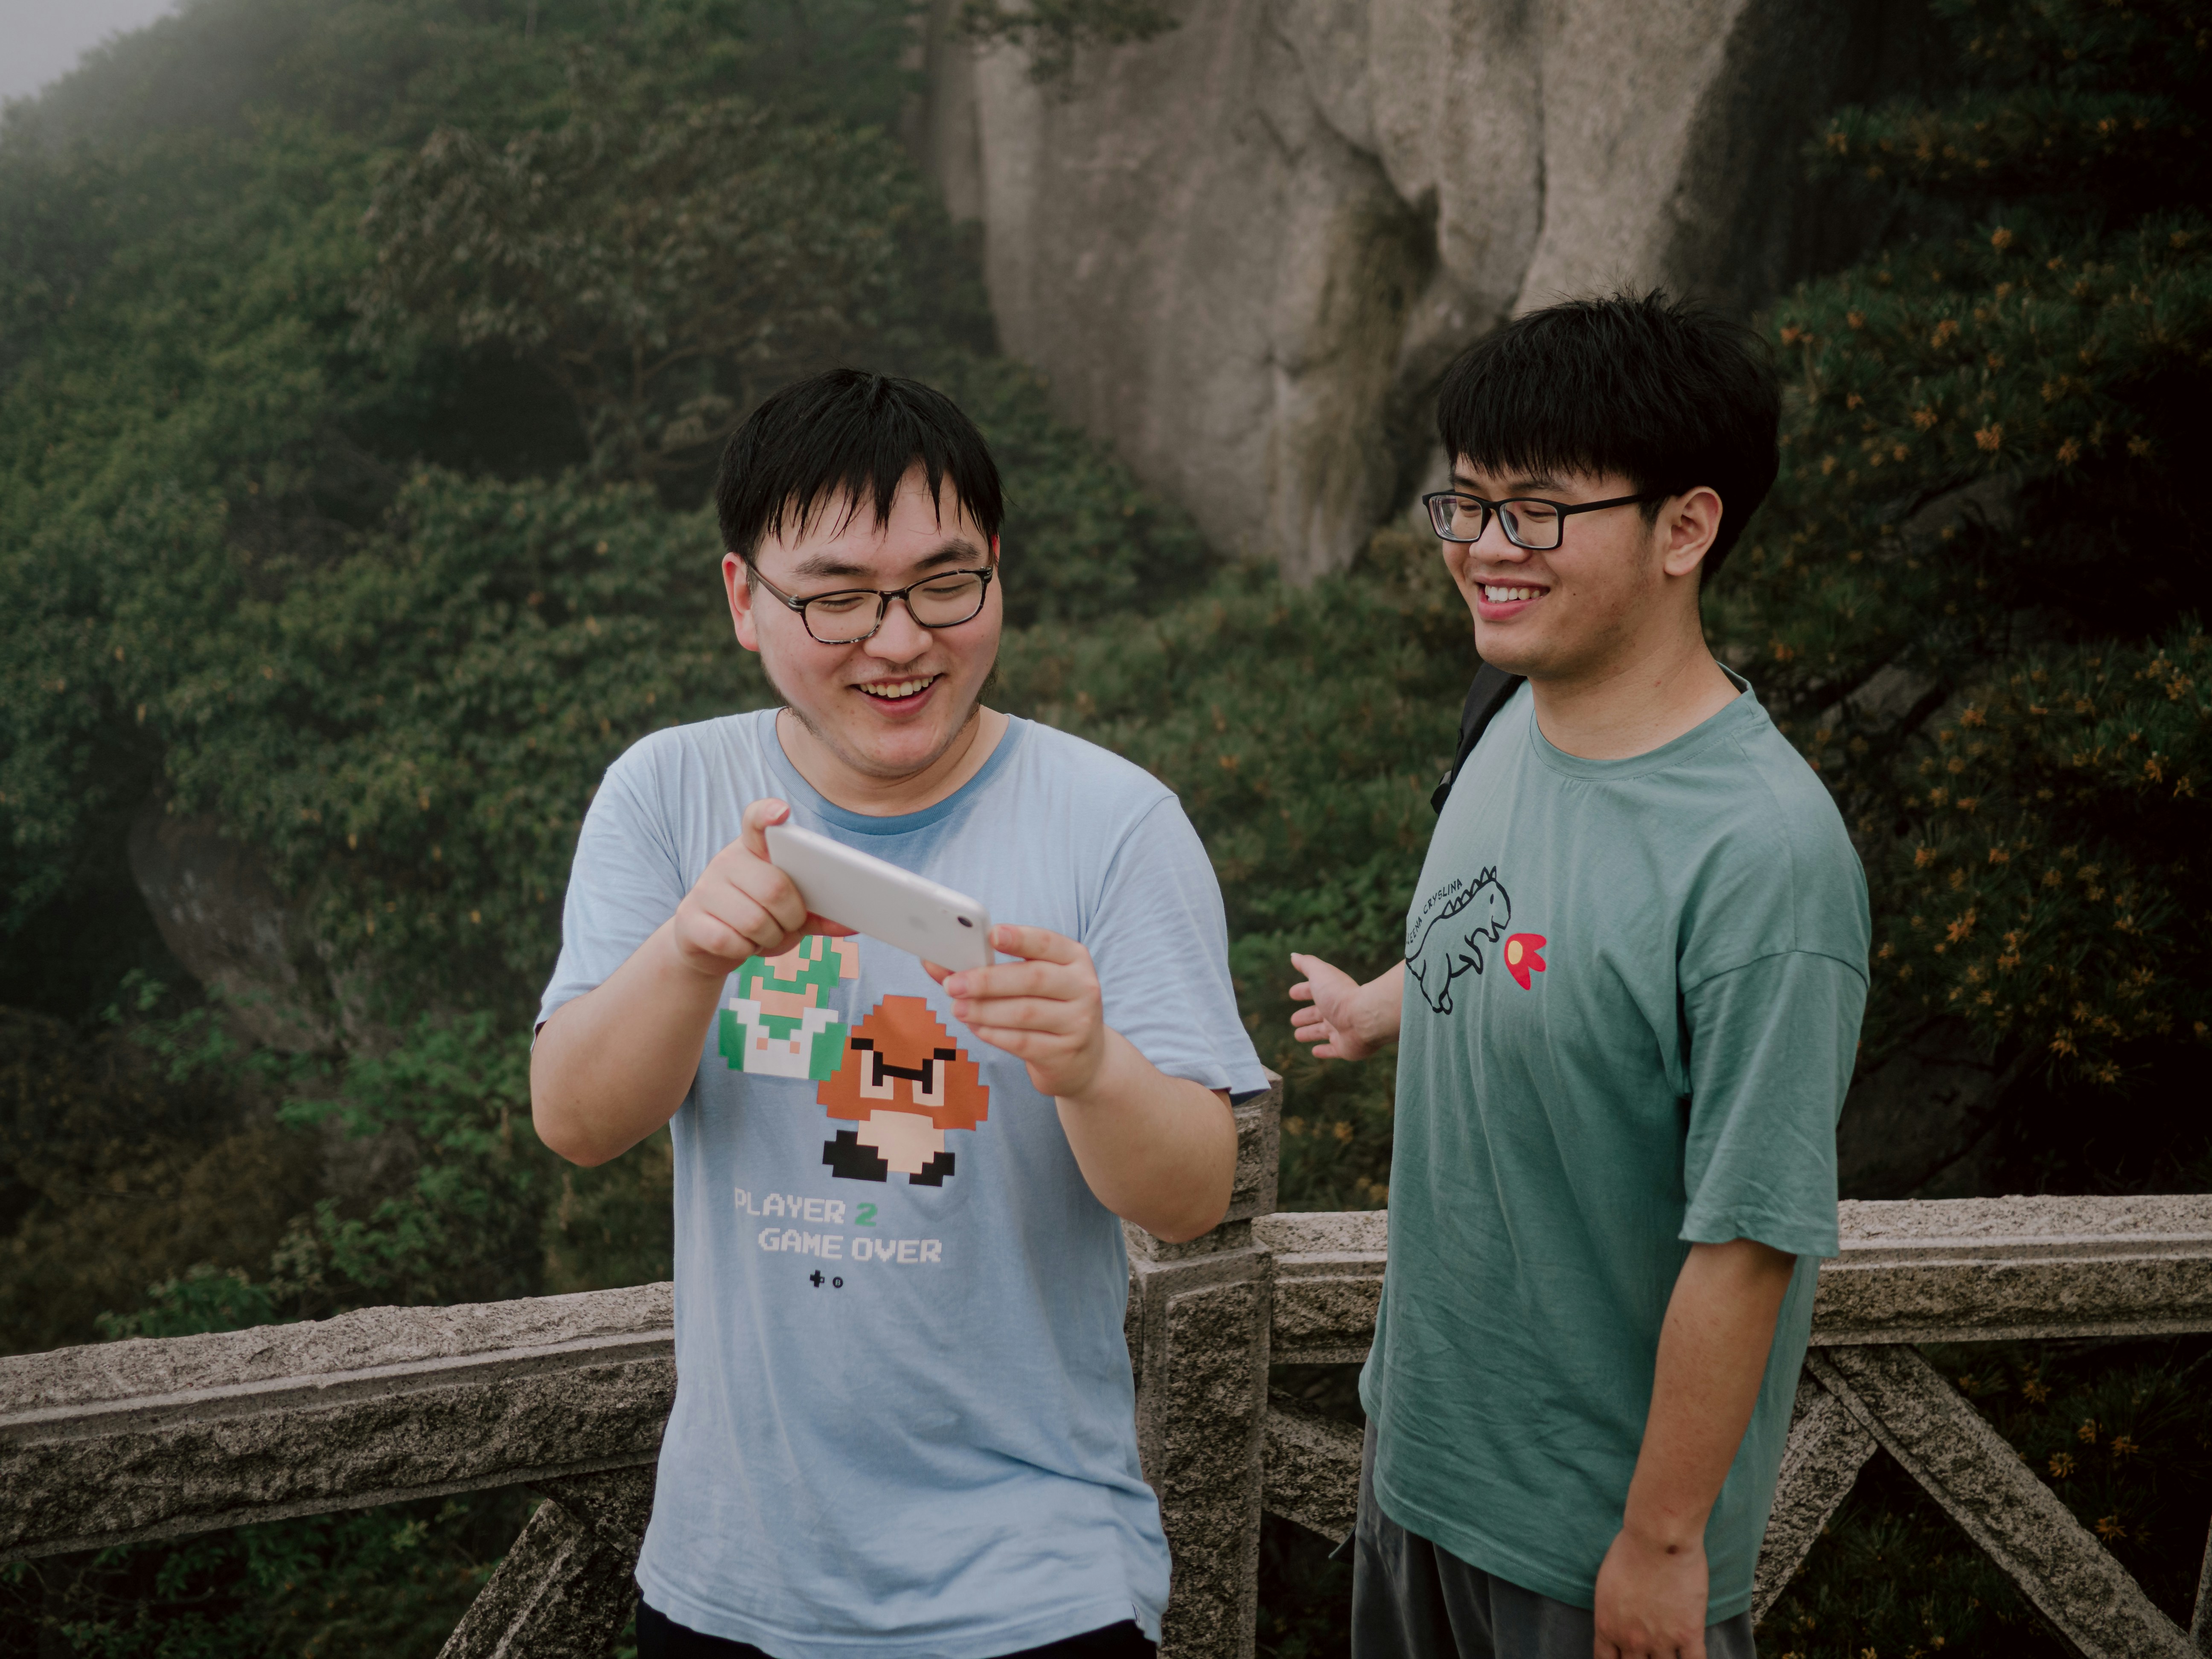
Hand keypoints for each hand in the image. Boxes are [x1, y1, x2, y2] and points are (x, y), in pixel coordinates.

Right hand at [665, 799, 850, 981]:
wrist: (707, 947)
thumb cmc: (758, 921)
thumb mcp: (790, 915)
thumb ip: (819, 914)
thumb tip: (852, 924)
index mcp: (753, 851)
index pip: (756, 821)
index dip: (768, 814)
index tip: (781, 812)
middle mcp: (726, 861)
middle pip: (775, 888)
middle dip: (791, 917)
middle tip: (788, 924)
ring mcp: (704, 888)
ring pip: (754, 921)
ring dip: (770, 938)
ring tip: (764, 936)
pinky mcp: (689, 918)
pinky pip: (730, 940)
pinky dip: (745, 951)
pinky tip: (742, 945)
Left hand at [928, 925, 1107, 1099]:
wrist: (1084, 1058)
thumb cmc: (1046, 1008)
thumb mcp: (1029, 982)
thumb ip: (987, 968)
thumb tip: (935, 962)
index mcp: (1075, 958)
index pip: (1047, 942)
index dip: (1019, 938)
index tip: (991, 935)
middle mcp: (1083, 987)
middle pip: (1032, 978)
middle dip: (987, 981)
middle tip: (953, 985)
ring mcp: (1077, 1022)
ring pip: (1024, 1013)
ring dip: (984, 1010)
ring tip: (957, 1009)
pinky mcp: (1064, 1052)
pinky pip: (1022, 1042)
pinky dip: (994, 1034)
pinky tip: (976, 1028)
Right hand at [1289, 952, 1384, 1060]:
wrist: (1364, 1018)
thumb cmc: (1340, 995)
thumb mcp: (1320, 974)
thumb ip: (1307, 964)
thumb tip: (1293, 956)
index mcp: (1331, 993)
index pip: (1313, 991)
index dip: (1302, 991)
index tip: (1292, 993)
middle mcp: (1336, 1011)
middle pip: (1317, 1014)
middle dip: (1305, 1015)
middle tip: (1294, 1019)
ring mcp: (1341, 1030)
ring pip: (1322, 1032)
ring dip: (1310, 1033)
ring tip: (1298, 1035)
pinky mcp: (1344, 1048)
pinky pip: (1332, 1050)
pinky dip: (1324, 1051)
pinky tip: (1314, 1052)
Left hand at [1592, 1526, 1708, 1658]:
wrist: (1658, 1539)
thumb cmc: (1629, 1550)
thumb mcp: (1607, 1583)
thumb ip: (1613, 1610)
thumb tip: (1621, 1620)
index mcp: (1608, 1626)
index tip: (1623, 1657)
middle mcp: (1632, 1640)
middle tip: (1649, 1650)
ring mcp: (1661, 1641)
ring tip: (1669, 1650)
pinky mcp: (1688, 1635)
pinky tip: (1692, 1656)